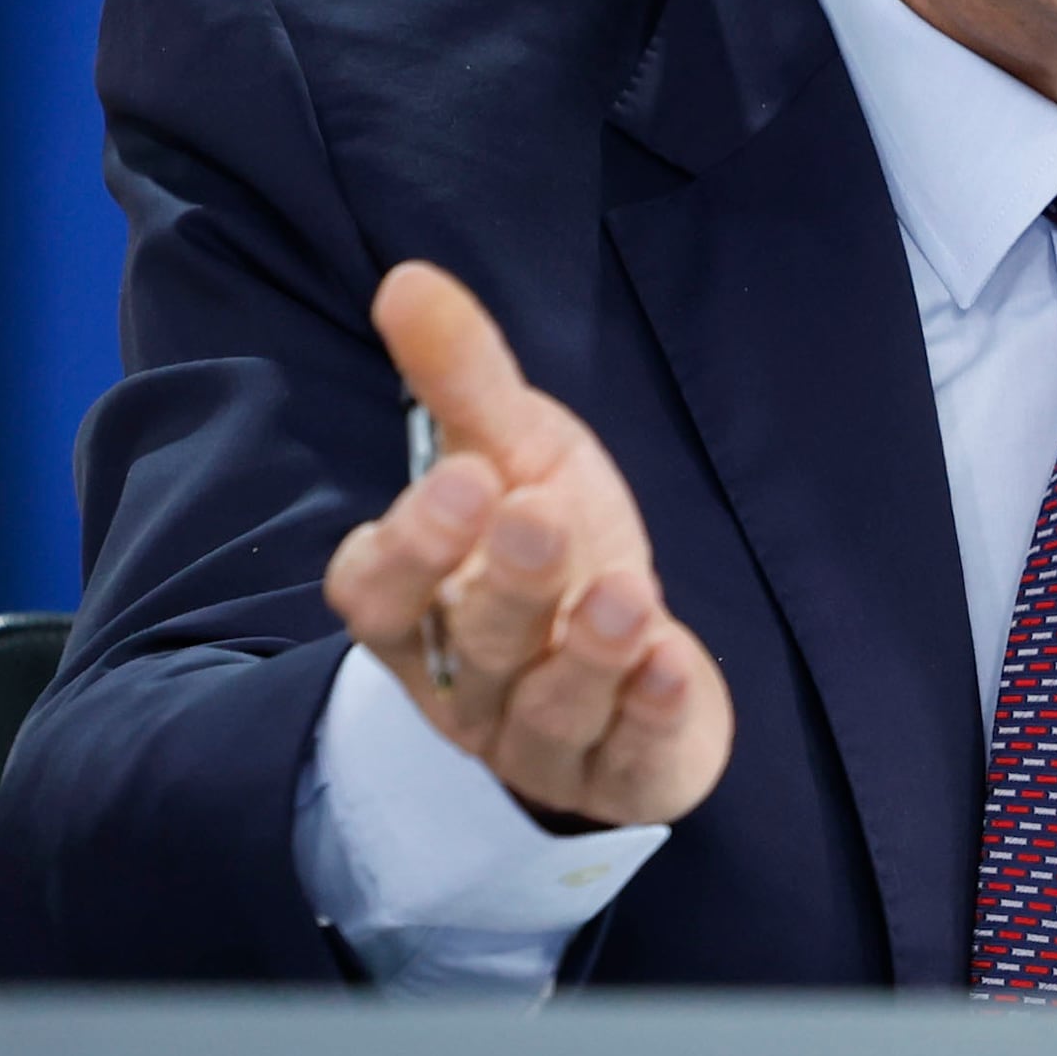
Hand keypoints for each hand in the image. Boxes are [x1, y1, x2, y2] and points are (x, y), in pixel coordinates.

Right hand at [321, 262, 734, 829]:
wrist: (631, 657)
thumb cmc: (553, 544)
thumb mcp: (515, 452)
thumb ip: (463, 379)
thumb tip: (408, 279)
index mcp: (420, 608)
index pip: (381, 591)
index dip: (412, 545)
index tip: (464, 481)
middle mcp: (467, 683)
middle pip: (474, 644)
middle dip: (506, 584)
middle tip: (540, 517)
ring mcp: (537, 738)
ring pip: (547, 709)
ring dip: (587, 652)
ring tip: (628, 593)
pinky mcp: (617, 776)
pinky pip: (627, 759)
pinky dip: (649, 713)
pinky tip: (675, 666)